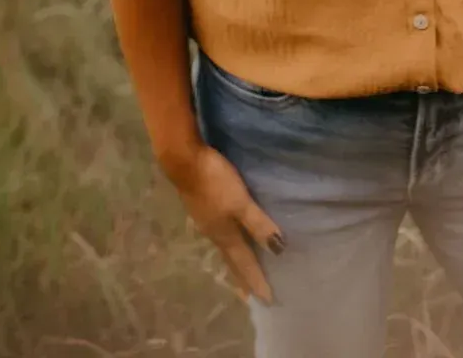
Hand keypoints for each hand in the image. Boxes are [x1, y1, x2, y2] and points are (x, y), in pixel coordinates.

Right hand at [161, 141, 284, 303]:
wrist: (184, 161)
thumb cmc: (215, 182)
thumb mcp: (240, 202)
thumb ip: (258, 224)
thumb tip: (279, 250)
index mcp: (225, 235)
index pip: (244, 263)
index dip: (256, 280)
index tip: (267, 300)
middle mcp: (214, 233)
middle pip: (231, 260)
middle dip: (242, 277)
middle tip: (250, 296)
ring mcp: (205, 220)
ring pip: (223, 248)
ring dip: (234, 262)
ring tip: (240, 272)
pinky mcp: (201, 207)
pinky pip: (218, 234)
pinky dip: (227, 244)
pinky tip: (226, 237)